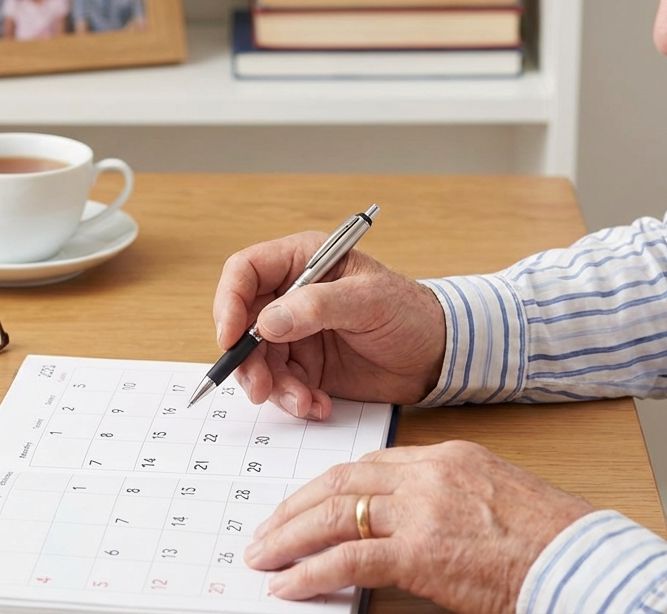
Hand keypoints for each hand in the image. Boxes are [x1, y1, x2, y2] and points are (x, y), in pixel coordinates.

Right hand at [213, 232, 446, 418]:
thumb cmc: (410, 313)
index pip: (244, 272)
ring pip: (258, 360)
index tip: (230, 337)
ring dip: (274, 387)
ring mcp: (296, 333)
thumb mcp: (368, 301)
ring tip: (304, 402)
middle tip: (260, 388)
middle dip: (248, 359)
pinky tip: (318, 405)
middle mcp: (291, 295)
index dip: (228, 302)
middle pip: (242, 323)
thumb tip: (267, 322)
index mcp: (301, 261)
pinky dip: (294, 400)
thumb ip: (317, 306)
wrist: (438, 357)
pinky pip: (281, 385)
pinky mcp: (306, 366)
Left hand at [244, 441, 594, 611]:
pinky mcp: (421, 553)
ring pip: (334, 515)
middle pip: (340, 482)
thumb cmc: (551, 540)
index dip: (326, 487)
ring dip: (289, 538)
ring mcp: (423, 512)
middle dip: (295, 507)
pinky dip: (311, 572)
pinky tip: (289, 585)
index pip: (368, 465)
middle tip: (265, 531)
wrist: (583, 562)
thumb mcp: (494, 499)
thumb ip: (444, 500)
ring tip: (264, 558)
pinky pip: (348, 559)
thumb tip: (401, 525)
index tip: (302, 505)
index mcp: (447, 457)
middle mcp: (429, 475)